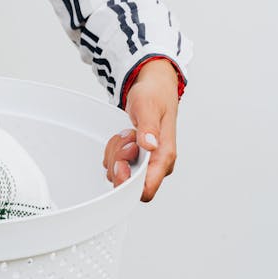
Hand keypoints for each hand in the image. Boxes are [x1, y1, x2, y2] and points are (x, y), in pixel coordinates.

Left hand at [102, 59, 179, 201]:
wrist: (154, 89)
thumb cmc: (155, 96)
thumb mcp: (148, 107)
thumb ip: (148, 127)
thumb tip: (150, 145)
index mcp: (165, 156)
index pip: (146, 189)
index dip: (128, 182)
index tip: (121, 163)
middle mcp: (157, 164)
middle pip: (128, 183)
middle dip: (118, 160)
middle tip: (125, 137)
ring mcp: (146, 162)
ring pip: (119, 174)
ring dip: (115, 153)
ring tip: (127, 133)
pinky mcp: (136, 159)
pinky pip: (115, 164)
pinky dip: (113, 150)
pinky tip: (123, 136)